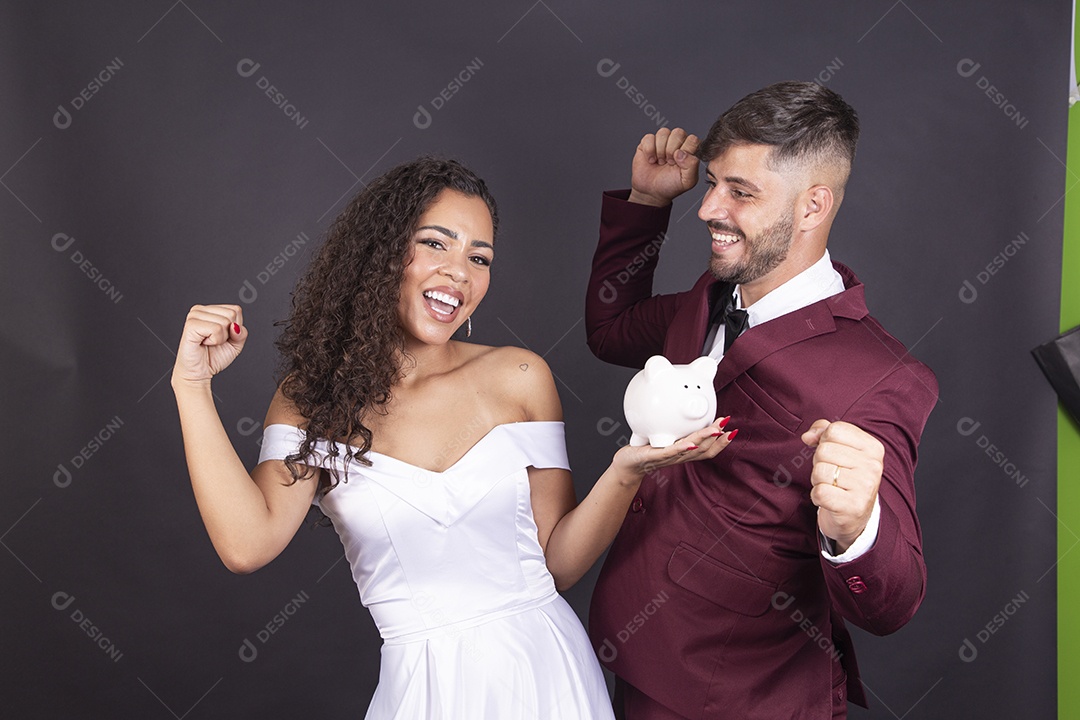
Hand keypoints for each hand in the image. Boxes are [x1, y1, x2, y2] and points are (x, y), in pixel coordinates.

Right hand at [171, 304, 246, 388]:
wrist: (198, 373)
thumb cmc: (213, 358)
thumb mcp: (235, 344)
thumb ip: (241, 333)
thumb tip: (235, 327)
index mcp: (210, 310)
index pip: (235, 310)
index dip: (235, 327)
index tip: (222, 337)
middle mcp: (200, 310)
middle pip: (232, 314)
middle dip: (228, 333)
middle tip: (214, 341)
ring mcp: (194, 316)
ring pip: (225, 321)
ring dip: (221, 338)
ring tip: (208, 343)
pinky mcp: (191, 325)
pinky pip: (216, 329)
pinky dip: (215, 340)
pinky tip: (204, 343)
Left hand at [612, 416, 735, 483]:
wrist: (627, 464)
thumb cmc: (646, 450)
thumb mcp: (666, 437)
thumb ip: (677, 428)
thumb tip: (685, 411)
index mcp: (683, 452)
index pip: (707, 450)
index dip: (722, 443)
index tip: (733, 431)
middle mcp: (679, 457)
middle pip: (704, 451)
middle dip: (718, 440)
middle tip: (728, 427)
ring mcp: (667, 458)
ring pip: (691, 451)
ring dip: (705, 440)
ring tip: (717, 430)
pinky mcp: (654, 456)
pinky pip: (670, 452)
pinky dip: (682, 448)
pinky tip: (690, 442)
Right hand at [628, 127, 699, 206]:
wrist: (651, 192)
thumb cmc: (670, 186)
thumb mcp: (687, 181)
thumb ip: (692, 165)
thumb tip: (681, 152)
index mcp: (689, 150)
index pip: (693, 139)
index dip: (685, 150)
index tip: (679, 163)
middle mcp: (677, 143)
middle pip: (678, 133)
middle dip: (672, 150)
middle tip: (669, 163)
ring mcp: (662, 141)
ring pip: (664, 132)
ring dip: (660, 150)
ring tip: (660, 162)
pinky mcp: (648, 142)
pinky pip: (649, 137)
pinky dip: (649, 150)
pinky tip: (651, 160)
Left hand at [802, 420, 883, 552]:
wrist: (854, 516)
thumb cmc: (845, 477)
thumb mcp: (840, 449)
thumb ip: (824, 432)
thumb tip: (807, 436)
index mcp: (873, 447)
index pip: (834, 430)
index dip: (824, 442)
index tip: (834, 456)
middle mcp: (873, 465)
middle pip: (824, 450)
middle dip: (820, 462)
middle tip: (832, 475)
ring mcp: (865, 487)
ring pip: (819, 471)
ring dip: (818, 480)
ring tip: (832, 487)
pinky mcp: (852, 506)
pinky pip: (819, 492)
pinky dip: (817, 496)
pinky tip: (829, 500)